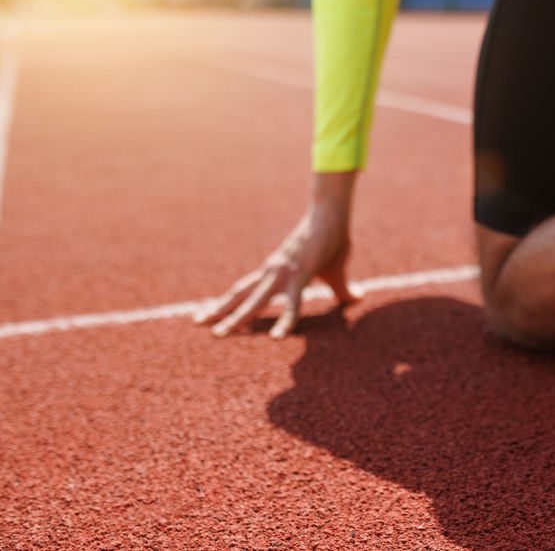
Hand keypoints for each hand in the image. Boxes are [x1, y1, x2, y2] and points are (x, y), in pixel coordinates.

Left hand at [194, 171, 362, 337]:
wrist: (333, 215)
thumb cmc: (333, 240)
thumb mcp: (336, 271)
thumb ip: (342, 290)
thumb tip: (358, 298)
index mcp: (275, 271)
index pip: (244, 289)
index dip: (226, 302)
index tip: (207, 313)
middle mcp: (272, 272)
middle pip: (239, 295)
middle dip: (218, 310)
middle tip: (196, 323)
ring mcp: (283, 274)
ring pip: (255, 302)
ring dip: (237, 319)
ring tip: (219, 334)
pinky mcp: (300, 276)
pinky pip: (292, 305)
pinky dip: (285, 322)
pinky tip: (277, 339)